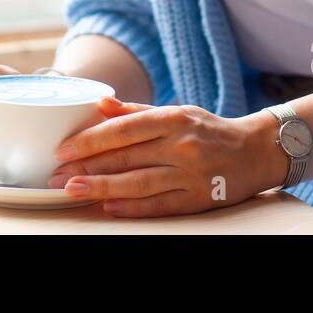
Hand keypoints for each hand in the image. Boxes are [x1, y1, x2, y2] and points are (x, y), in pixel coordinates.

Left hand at [46, 97, 277, 216]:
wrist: (256, 151)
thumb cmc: (209, 130)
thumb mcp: (178, 112)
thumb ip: (136, 112)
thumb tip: (100, 104)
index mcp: (173, 118)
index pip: (123, 129)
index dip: (90, 140)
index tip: (63, 149)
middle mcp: (182, 145)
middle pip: (126, 157)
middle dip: (87, 167)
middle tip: (56, 176)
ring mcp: (192, 173)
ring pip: (139, 182)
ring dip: (102, 187)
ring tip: (73, 191)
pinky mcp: (199, 198)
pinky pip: (160, 204)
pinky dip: (133, 207)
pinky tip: (109, 207)